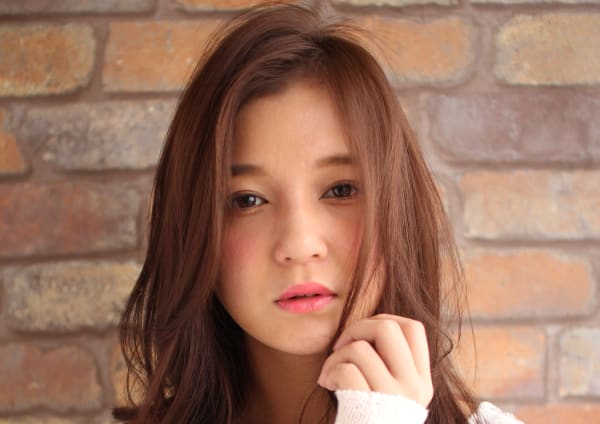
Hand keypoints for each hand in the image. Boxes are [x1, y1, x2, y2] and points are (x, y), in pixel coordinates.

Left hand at [317, 314, 433, 406]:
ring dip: (336, 355)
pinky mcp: (368, 406)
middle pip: (388, 329)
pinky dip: (329, 371)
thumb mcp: (395, 393)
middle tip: (343, 344)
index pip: (413, 328)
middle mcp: (413, 387)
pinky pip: (346, 369)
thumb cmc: (371, 419)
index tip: (366, 333)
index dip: (385, 319)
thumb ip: (392, 364)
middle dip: (357, 328)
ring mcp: (392, 397)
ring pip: (360, 349)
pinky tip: (328, 384)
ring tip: (331, 372)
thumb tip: (371, 325)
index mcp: (421, 380)